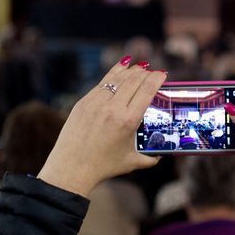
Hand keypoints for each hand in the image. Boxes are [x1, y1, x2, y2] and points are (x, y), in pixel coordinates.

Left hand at [37, 58, 165, 196]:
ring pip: (117, 78)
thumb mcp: (132, 162)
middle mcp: (112, 108)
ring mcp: (96, 102)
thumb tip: (162, 154)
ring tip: (141, 67)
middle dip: (146, 72)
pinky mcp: (84, 102)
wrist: (71, 168)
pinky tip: (122, 67)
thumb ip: (151, 158)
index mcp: (128, 121)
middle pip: (134, 80)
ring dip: (131, 71)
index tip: (163, 74)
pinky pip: (103, 82)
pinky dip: (115, 73)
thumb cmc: (103, 166)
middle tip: (154, 71)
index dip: (157, 79)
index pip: (146, 91)